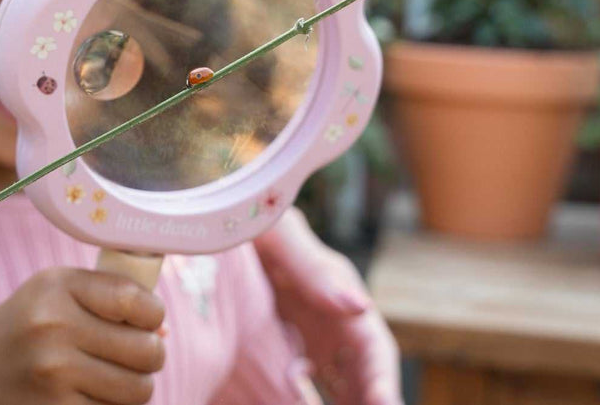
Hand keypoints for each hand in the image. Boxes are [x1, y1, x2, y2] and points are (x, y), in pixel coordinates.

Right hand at [0, 267, 165, 404]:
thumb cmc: (15, 343)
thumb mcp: (45, 303)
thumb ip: (101, 304)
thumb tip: (161, 330)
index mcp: (53, 286)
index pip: (134, 298)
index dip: (152, 315)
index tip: (146, 323)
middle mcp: (51, 325)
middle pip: (147, 350)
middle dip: (147, 360)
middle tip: (127, 361)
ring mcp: (52, 373)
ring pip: (138, 390)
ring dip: (131, 391)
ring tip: (104, 383)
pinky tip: (82, 401)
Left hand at [253, 208, 402, 404]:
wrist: (216, 216)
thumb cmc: (250, 214)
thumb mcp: (277, 233)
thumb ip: (312, 268)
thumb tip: (359, 307)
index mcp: (338, 291)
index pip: (374, 347)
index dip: (383, 381)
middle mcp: (330, 318)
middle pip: (363, 375)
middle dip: (371, 402)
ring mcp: (306, 334)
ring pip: (339, 385)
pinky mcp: (280, 343)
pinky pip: (301, 385)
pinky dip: (304, 403)